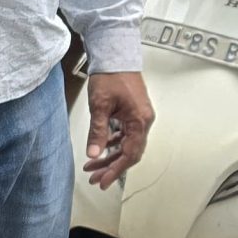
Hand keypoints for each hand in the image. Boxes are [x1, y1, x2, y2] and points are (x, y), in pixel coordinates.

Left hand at [83, 71, 153, 185]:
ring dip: (111, 156)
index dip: (116, 170)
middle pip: (130, 152)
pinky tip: (102, 148)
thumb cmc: (111, 76)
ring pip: (127, 144)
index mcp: (139, 120)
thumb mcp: (100, 106)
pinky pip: (126, 134)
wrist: (115, 56)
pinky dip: (114, 144)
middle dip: (112, 167)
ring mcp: (140, 116)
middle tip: (96, 178)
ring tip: (94, 166)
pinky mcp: (134, 112)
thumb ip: (98, 132)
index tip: (103, 181)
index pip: (130, 153)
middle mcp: (144, 120)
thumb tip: (94, 153)